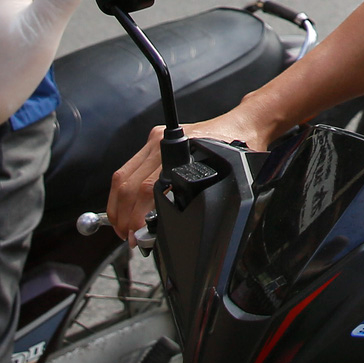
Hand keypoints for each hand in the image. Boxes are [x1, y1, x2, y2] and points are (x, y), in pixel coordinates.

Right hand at [106, 105, 280, 239]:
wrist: (244, 124)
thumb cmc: (240, 147)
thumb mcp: (227, 176)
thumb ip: (205, 198)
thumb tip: (184, 227)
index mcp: (180, 150)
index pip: (148, 187)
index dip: (138, 215)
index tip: (138, 235)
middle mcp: (162, 142)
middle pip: (130, 184)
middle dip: (125, 217)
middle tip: (130, 239)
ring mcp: (155, 141)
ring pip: (123, 177)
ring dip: (119, 207)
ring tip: (124, 229)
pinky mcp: (153, 142)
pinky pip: (128, 170)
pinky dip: (122, 193)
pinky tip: (124, 210)